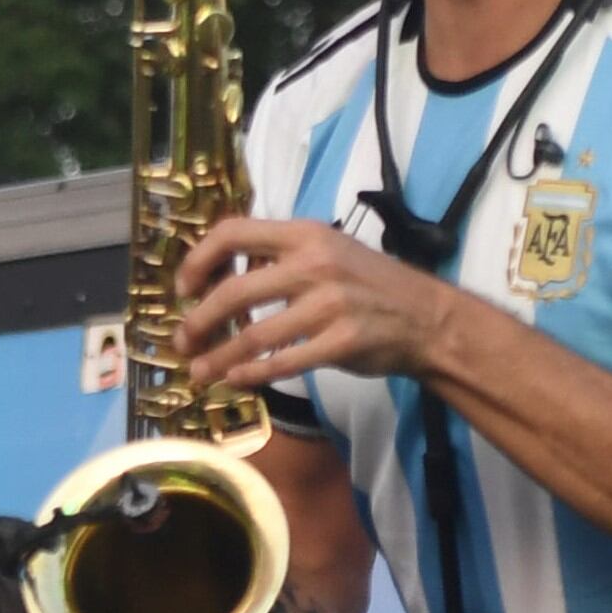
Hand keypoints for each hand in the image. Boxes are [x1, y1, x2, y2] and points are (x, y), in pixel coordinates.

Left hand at [176, 215, 464, 389]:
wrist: (427, 318)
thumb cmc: (370, 284)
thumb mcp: (329, 249)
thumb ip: (280, 256)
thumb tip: (221, 275)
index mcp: (304, 234)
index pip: (233, 232)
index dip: (198, 260)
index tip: (184, 288)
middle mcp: (314, 264)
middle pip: (234, 292)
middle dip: (199, 320)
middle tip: (184, 340)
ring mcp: (329, 305)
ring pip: (253, 335)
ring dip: (218, 357)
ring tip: (199, 372)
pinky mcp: (341, 343)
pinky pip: (284, 362)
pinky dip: (253, 374)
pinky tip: (236, 380)